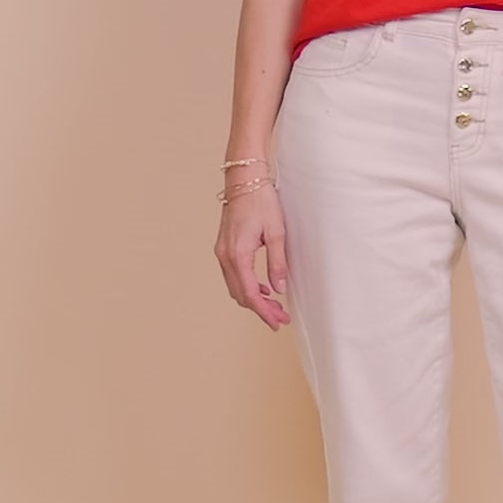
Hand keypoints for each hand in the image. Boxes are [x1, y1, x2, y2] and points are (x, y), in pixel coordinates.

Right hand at [214, 184, 291, 330]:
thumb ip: (277, 263)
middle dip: (260, 310)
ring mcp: (221, 252)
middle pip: (240, 294)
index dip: (264, 312)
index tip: (277, 322)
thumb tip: (279, 288)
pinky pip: (233, 275)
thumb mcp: (276, 232)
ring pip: (235, 287)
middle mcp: (225, 256)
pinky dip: (246, 286)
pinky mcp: (224, 247)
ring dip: (253, 299)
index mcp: (238, 255)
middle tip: (280, 318)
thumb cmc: (261, 201)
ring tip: (274, 306)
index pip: (250, 294)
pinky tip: (262, 287)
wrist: (243, 180)